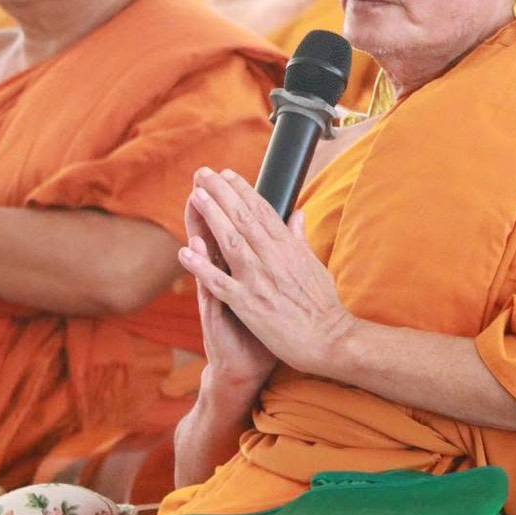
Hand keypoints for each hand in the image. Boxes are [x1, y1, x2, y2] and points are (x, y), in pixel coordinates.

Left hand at [177, 167, 355, 376]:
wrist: (331, 340)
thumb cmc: (324, 306)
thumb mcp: (316, 265)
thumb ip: (301, 239)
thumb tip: (298, 213)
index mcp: (289, 248)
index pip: (263, 211)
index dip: (243, 190)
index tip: (226, 174)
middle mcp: (273, 259)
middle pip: (243, 218)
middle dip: (221, 193)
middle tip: (202, 173)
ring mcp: (259, 281)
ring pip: (231, 242)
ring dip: (212, 217)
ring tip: (195, 197)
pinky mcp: (249, 305)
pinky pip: (219, 282)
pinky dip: (202, 266)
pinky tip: (185, 252)